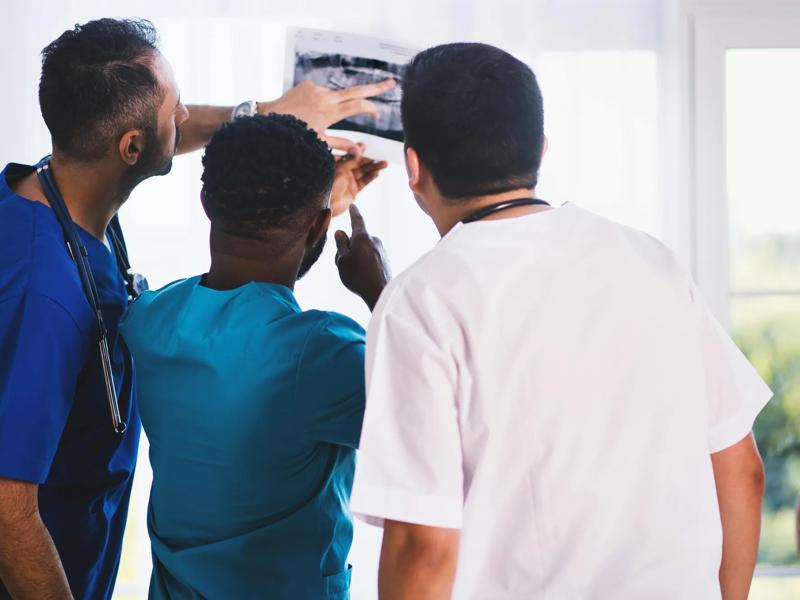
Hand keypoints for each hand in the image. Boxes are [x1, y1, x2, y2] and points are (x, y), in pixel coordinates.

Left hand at [259, 79, 396, 153]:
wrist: (268, 118)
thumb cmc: (294, 135)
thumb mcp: (318, 143)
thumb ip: (341, 144)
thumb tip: (360, 151)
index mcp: (329, 112)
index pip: (357, 105)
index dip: (371, 108)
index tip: (377, 114)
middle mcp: (325, 97)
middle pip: (356, 90)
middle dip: (376, 87)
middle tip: (392, 83)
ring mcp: (316, 88)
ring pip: (336, 95)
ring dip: (337, 105)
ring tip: (317, 119)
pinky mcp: (308, 84)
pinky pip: (322, 92)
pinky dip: (323, 101)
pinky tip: (309, 112)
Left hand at [330, 146, 387, 217]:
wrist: (326, 206)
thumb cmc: (327, 186)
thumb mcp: (340, 169)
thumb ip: (351, 160)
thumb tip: (360, 148)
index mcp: (337, 165)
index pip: (350, 155)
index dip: (359, 151)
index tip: (367, 147)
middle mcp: (343, 172)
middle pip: (359, 163)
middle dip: (370, 160)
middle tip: (380, 156)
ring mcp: (349, 181)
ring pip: (363, 172)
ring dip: (374, 168)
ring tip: (384, 164)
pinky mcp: (353, 190)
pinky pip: (364, 182)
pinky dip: (370, 177)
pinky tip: (377, 173)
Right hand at [335, 205, 390, 310]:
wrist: (380, 293)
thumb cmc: (357, 276)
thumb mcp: (342, 259)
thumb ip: (341, 244)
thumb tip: (341, 232)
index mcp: (363, 237)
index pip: (357, 220)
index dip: (354, 213)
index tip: (353, 206)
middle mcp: (375, 240)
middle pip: (358, 240)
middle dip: (349, 248)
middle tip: (342, 263)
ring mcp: (382, 251)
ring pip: (364, 250)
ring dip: (357, 258)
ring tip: (353, 274)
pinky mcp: (386, 261)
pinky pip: (371, 259)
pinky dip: (365, 264)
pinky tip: (364, 278)